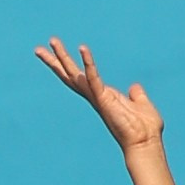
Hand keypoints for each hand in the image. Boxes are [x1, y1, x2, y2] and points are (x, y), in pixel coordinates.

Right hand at [34, 39, 164, 154]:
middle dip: (55, 62)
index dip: (69, 66)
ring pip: (75, 75)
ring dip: (63, 57)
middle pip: (70, 76)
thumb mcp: (141, 105)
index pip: (82, 78)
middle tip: (38, 49)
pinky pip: (93, 77)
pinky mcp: (104, 98)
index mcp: (103, 97)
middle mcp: (96, 97)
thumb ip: (136, 95)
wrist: (146, 143)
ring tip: (53, 41)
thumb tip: (134, 87)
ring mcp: (98, 98)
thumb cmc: (145, 129)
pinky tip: (82, 48)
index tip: (59, 55)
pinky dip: (88, 63)